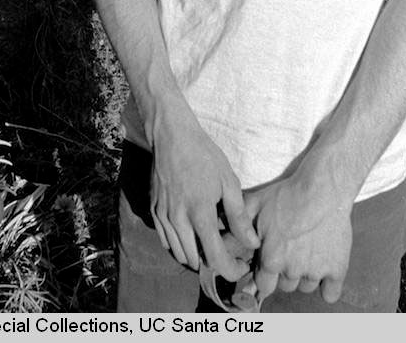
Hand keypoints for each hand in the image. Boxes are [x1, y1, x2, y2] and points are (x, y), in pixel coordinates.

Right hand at [148, 97, 258, 280]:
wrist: (171, 135)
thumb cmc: (203, 155)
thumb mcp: (228, 182)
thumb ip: (239, 216)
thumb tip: (252, 243)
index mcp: (199, 213)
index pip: (215, 259)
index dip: (231, 270)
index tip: (241, 265)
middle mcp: (178, 219)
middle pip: (196, 262)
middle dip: (213, 264)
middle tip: (227, 253)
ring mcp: (162, 216)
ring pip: (179, 254)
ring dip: (196, 256)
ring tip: (210, 243)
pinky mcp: (153, 210)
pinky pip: (166, 241)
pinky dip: (179, 246)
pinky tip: (192, 234)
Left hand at [244, 175, 353, 303]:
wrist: (323, 188)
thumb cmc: (287, 194)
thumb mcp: (255, 204)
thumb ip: (238, 226)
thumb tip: (222, 240)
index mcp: (271, 259)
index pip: (263, 285)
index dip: (265, 274)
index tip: (269, 261)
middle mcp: (292, 270)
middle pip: (285, 286)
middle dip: (284, 272)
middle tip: (289, 250)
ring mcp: (316, 272)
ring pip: (306, 287)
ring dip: (304, 275)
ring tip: (306, 250)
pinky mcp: (338, 270)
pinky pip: (330, 294)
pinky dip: (327, 285)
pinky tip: (323, 266)